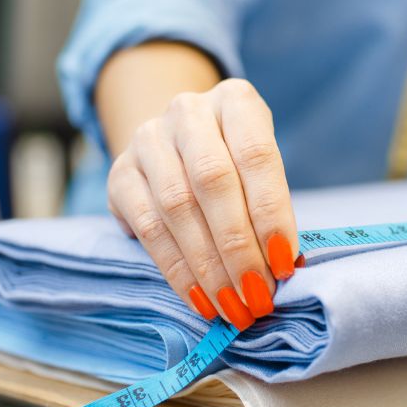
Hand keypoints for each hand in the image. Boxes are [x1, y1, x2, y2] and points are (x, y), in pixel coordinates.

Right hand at [107, 79, 299, 329]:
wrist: (177, 145)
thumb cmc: (235, 163)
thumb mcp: (260, 168)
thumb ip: (271, 207)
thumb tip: (286, 268)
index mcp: (235, 100)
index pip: (256, 156)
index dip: (272, 214)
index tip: (286, 264)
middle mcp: (187, 111)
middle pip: (213, 182)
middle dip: (239, 248)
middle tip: (258, 296)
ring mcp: (148, 139)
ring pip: (177, 207)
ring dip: (208, 266)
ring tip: (232, 306)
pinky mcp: (119, 173)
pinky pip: (148, 228)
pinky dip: (177, 270)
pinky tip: (200, 298)